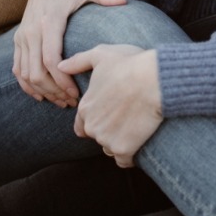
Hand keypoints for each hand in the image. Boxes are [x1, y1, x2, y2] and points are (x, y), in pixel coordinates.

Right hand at [12, 0, 125, 106]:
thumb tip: (123, 1)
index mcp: (49, 21)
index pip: (51, 58)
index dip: (62, 80)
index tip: (76, 93)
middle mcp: (32, 31)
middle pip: (36, 71)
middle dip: (53, 91)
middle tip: (72, 102)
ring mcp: (22, 36)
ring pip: (25, 73)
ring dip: (41, 90)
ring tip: (61, 101)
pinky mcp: (18, 40)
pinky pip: (17, 68)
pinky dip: (26, 85)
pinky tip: (41, 95)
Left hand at [64, 44, 162, 166]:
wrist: (155, 80)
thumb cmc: (130, 64)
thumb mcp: (101, 54)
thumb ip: (78, 61)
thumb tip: (60, 66)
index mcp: (85, 108)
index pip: (81, 125)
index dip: (96, 119)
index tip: (111, 112)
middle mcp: (92, 127)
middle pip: (97, 137)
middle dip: (108, 130)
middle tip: (126, 117)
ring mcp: (107, 140)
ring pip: (110, 148)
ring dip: (119, 142)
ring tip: (135, 126)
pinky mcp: (124, 150)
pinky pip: (124, 161)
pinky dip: (130, 155)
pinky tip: (139, 142)